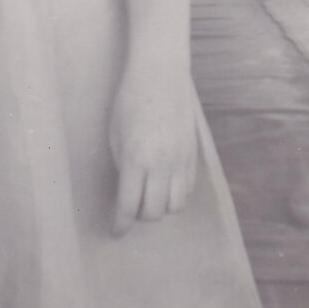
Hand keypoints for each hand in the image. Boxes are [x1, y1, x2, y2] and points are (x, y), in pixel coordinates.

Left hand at [108, 61, 196, 235]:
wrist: (160, 74)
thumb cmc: (130, 99)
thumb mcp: (115, 132)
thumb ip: (122, 164)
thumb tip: (128, 188)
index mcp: (136, 159)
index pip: (129, 206)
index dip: (121, 224)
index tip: (116, 232)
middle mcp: (161, 164)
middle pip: (154, 212)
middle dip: (140, 216)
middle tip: (131, 210)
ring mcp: (181, 160)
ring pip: (175, 206)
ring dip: (161, 207)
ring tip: (150, 197)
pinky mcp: (193, 154)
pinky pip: (188, 188)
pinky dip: (176, 193)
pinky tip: (166, 184)